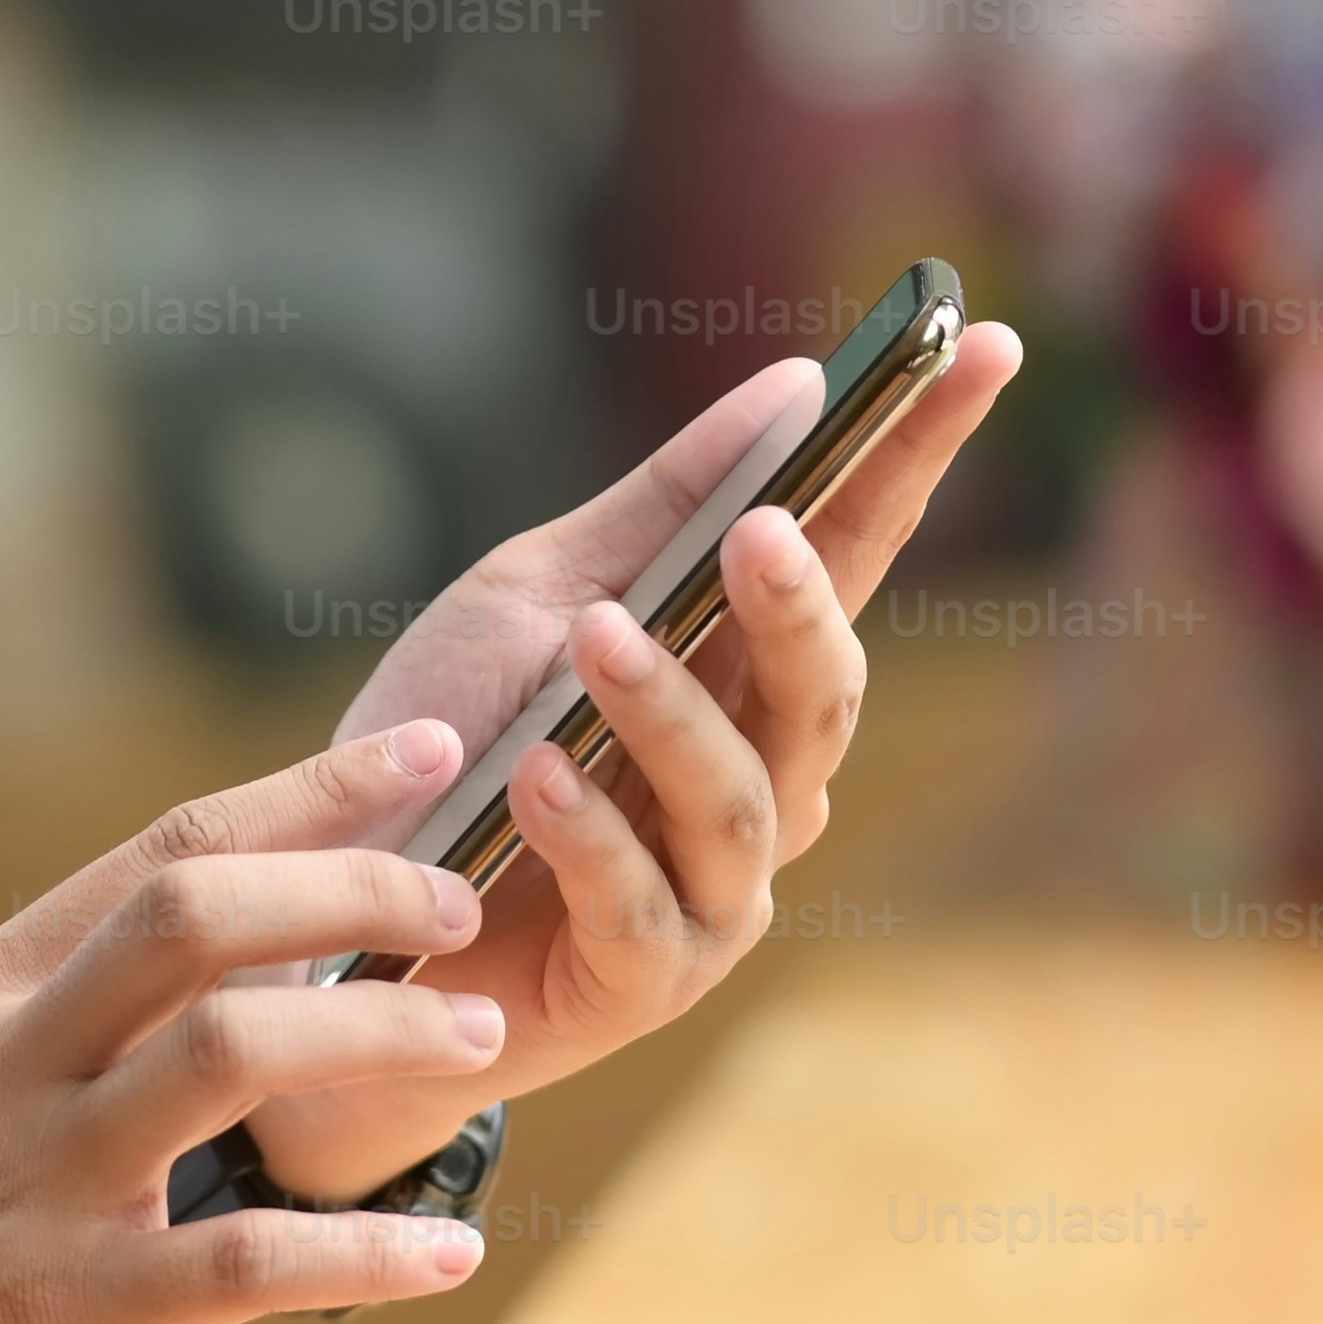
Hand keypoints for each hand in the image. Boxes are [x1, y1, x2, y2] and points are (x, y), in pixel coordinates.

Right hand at [0, 725, 513, 1323]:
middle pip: (207, 907)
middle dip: (361, 882)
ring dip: (385, 1035)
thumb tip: (125, 998)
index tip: (418, 749)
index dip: (307, 794)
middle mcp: (4, 1063)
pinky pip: (245, 1262)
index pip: (159, 853)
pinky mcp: (56, 1319)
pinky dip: (365, 1250)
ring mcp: (31, 1185)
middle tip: (462, 904)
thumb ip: (4, 1038)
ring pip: (239, 1051)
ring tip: (481, 1044)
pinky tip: (450, 1255)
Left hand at [239, 319, 1023, 1203]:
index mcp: (745, 669)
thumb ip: (660, 508)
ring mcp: (717, 888)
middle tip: (755, 532)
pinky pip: (642, 903)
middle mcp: (761, 778)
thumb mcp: (535, 594)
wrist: (338, 910)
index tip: (983, 346)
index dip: (921, 453)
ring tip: (591, 643)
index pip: (856, 549)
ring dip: (666, 713)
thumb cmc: (451, 739)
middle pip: (824, 688)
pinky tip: (532, 778)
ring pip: (739, 797)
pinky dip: (587, 833)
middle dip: (801, 606)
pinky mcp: (646, 976)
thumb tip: (794, 383)